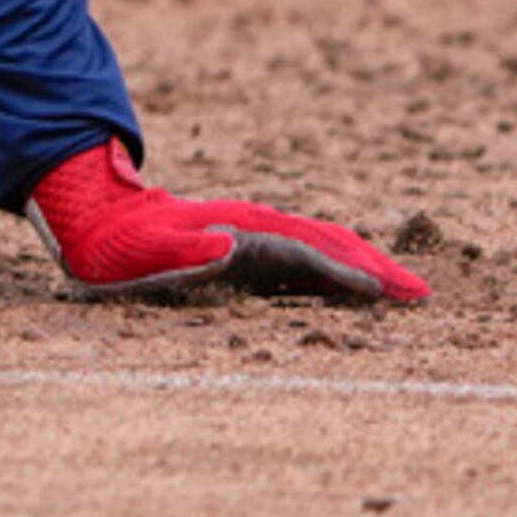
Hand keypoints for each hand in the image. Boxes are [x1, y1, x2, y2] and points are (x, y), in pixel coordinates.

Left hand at [26, 140, 426, 303]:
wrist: (95, 221)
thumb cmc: (117, 248)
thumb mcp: (142, 252)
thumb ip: (181, 250)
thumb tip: (227, 246)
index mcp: (236, 231)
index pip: (304, 249)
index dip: (345, 270)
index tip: (384, 291)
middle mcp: (253, 227)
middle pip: (326, 242)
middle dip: (374, 267)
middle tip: (421, 295)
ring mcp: (254, 235)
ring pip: (321, 246)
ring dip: (364, 267)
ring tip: (405, 293)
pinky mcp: (249, 248)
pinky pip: (305, 258)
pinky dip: (339, 270)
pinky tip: (357, 291)